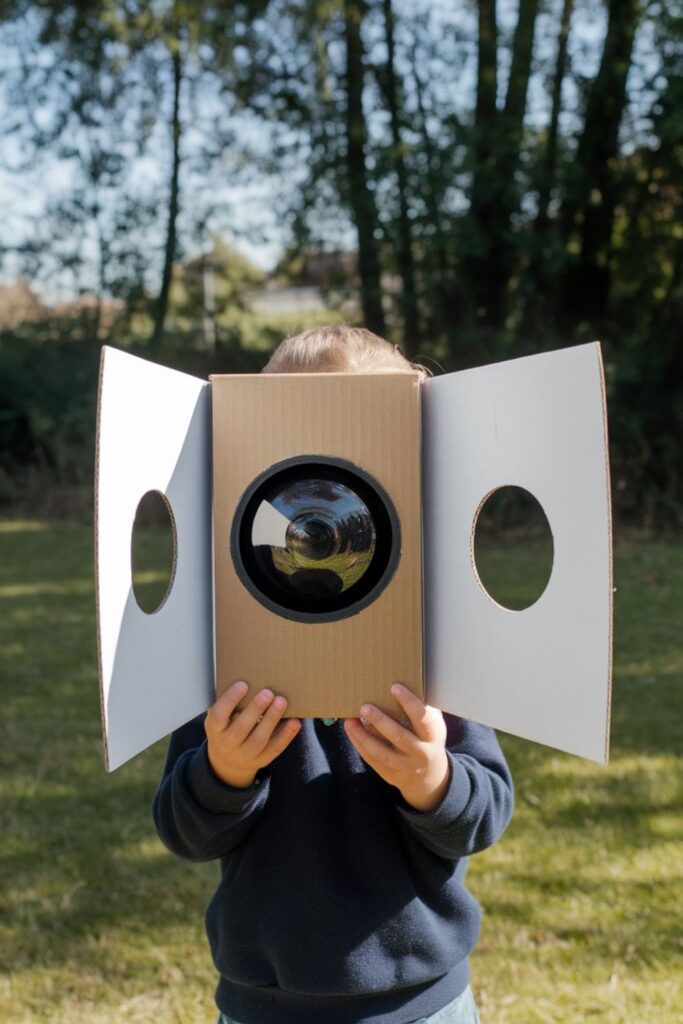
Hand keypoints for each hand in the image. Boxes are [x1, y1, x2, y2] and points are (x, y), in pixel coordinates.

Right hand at [205, 681, 300, 788]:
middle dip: (255, 709)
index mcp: (215, 729)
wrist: (228, 760)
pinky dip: (286, 735)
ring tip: (281, 701)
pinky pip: (275, 748)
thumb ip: (233, 703)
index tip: (243, 684)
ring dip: (272, 719)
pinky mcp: (261, 760)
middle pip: (240, 728)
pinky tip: (294, 721)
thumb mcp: (223, 717)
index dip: (230, 699)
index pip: (218, 715)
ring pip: (259, 739)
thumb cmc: (228, 727)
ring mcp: (244, 755)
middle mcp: (227, 744)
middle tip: (268, 692)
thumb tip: (256, 680)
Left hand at [344, 684, 450, 811]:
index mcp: (432, 736)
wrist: (430, 774)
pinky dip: (360, 744)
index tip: (394, 687)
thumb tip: (406, 677)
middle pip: (399, 737)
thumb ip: (423, 707)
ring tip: (350, 720)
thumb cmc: (428, 738)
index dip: (409, 702)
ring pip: (381, 752)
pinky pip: (372, 760)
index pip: (422, 718)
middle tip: (364, 706)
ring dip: (363, 736)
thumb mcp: (433, 724)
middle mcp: (420, 752)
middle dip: (380, 721)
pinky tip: (351, 730)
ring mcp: (405, 766)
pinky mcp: (390, 774)